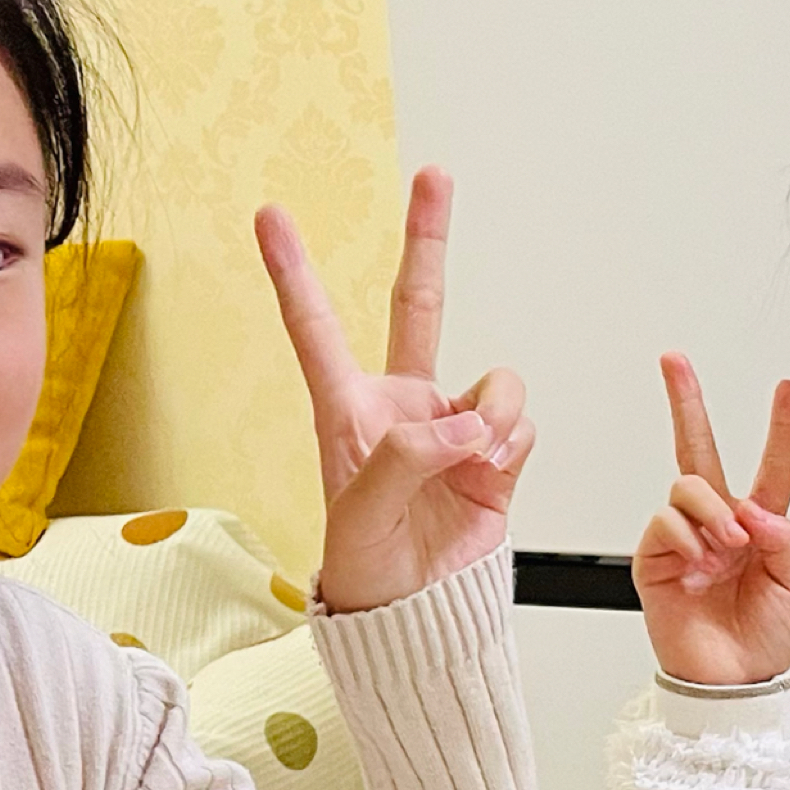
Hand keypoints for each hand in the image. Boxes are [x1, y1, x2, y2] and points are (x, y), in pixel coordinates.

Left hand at [260, 165, 527, 614]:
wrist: (423, 614)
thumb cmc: (371, 572)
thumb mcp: (360, 517)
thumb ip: (404, 457)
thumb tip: (464, 422)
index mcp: (348, 411)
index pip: (315, 329)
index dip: (293, 272)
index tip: (269, 216)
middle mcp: (405, 406)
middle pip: (419, 302)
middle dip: (428, 236)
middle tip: (434, 174)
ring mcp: (455, 426)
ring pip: (494, 380)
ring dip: (494, 412)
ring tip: (474, 460)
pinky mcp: (499, 454)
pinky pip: (520, 422)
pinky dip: (513, 445)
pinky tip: (491, 474)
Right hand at [630, 353, 789, 684]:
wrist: (734, 683)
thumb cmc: (765, 638)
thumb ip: (784, 537)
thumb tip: (750, 507)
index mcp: (759, 526)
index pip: (772, 467)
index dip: (782, 429)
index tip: (788, 389)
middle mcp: (718, 523)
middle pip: (699, 450)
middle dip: (686, 402)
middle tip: (674, 361)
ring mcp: (684, 538)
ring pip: (688, 486)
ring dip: (712, 511)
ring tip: (727, 549)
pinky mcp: (655, 558)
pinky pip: (665, 521)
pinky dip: (686, 537)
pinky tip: (698, 564)